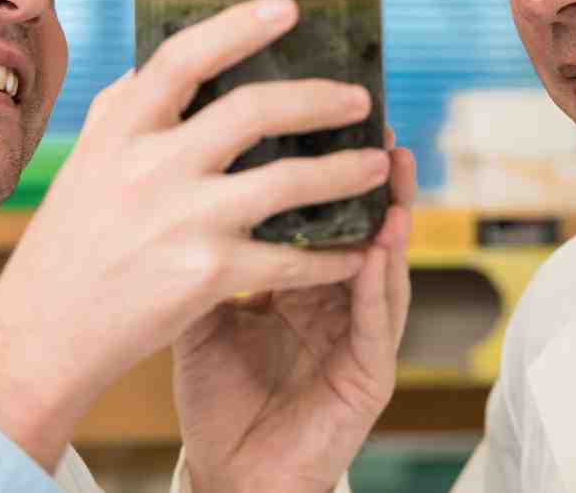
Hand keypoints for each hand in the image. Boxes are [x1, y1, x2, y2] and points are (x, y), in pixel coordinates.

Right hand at [0, 0, 389, 471]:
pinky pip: (289, 257)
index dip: (238, 26)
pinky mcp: (206, 275)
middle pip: (252, 111)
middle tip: (361, 99)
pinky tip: (353, 252)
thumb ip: (125, 111)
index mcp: (120, 132)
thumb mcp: (85, 162)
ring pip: (287, 182)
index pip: (184, 58)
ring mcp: (182, 221)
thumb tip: (165, 60)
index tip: (289, 7)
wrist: (44, 336)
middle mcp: (150, 168)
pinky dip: (330, 256)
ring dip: (344, 172)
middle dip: (318, 100)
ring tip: (378, 166)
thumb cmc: (69, 244)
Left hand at [173, 132, 415, 492]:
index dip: (328, 172)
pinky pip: (378, 324)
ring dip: (391, 221)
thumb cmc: (217, 398)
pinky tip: (380, 250)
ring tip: (394, 173)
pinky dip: (380, 285)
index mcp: (300, 284)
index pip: (323, 217)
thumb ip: (206, 257)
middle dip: (374, 179)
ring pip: (384, 268)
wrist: (225, 475)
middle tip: (379, 127)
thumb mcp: (202, 314)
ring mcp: (357, 339)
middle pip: (363, 230)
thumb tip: (181, 187)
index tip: (327, 119)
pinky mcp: (369, 377)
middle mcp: (336, 304)